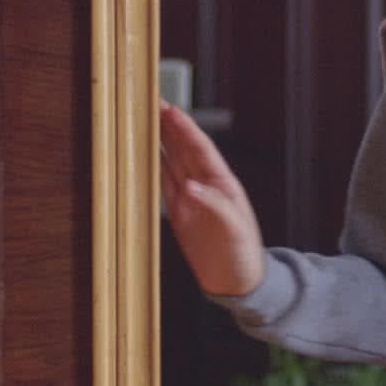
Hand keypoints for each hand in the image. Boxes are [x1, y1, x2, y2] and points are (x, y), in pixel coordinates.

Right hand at [159, 102, 265, 296]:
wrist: (237, 282)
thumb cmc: (243, 255)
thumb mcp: (233, 230)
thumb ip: (213, 206)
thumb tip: (190, 188)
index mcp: (222, 184)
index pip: (200, 149)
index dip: (184, 129)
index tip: (169, 110)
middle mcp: (206, 186)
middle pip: (183, 148)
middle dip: (168, 125)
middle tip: (151, 102)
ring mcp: (191, 198)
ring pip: (171, 161)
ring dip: (158, 141)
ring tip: (143, 120)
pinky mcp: (179, 213)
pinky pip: (163, 184)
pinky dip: (152, 167)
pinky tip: (142, 155)